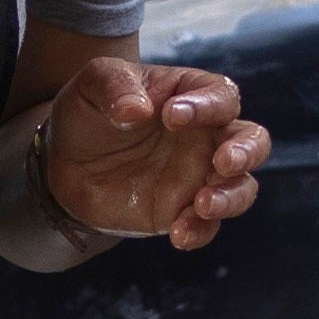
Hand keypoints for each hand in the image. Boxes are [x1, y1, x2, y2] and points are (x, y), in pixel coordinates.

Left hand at [31, 36, 269, 250]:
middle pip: (252, 140)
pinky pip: (207, 225)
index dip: (206, 106)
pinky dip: (200, 231)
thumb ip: (114, 86)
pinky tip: (179, 234)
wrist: (65, 163)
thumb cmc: (89, 112)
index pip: (221, 95)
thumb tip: (135, 110)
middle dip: (246, 152)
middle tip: (224, 162)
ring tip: (203, 204)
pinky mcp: (183, 211)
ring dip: (231, 197)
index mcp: (191, 95)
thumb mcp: (92, 85)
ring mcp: (198, 176)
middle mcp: (205, 136)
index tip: (170, 117)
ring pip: (241, 187)